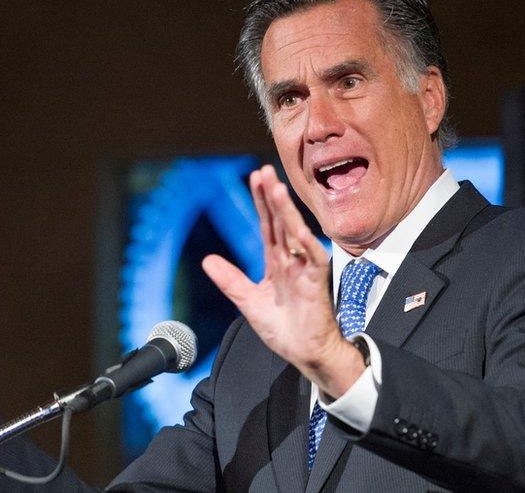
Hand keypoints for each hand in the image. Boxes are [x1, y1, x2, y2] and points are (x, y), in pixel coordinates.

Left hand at [202, 166, 363, 397]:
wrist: (305, 354)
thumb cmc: (284, 329)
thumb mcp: (248, 301)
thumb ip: (230, 280)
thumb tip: (208, 260)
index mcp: (276, 262)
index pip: (267, 225)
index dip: (260, 202)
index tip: (255, 178)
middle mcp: (291, 260)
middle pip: (279, 222)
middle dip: (271, 197)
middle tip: (264, 171)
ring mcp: (304, 269)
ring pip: (294, 233)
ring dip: (286, 212)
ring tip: (277, 189)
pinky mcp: (316, 283)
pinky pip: (313, 259)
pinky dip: (306, 244)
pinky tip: (300, 229)